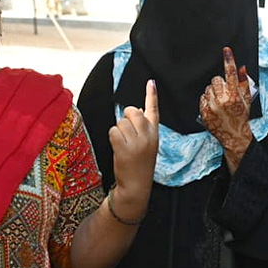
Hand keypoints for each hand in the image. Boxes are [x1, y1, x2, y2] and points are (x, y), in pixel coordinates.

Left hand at [109, 79, 158, 218]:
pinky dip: (112, 137)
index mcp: (155, 134)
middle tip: (126, 132)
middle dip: (125, 118)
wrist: (137, 185)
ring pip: (120, 122)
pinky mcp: (125, 147)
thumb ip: (143, 128)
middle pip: (132, 112)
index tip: (151, 82)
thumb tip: (134, 110)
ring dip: (118, 131)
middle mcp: (148, 136)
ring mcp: (137, 142)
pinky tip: (118, 147)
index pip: (154, 110)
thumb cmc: (140, 164)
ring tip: (123, 145)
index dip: (152, 95)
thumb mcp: (148, 145)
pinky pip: (113, 131)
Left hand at [200, 47, 253, 172]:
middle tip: (225, 92)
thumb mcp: (247, 100)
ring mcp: (211, 107)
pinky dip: (207, 100)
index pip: (231, 74)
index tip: (226, 50)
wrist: (233, 135)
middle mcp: (222, 101)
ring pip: (208, 88)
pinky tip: (214, 107)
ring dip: (213, 92)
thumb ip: (244, 83)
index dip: (229, 60)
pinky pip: (202, 98)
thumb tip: (242, 68)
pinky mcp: (204, 112)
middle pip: (216, 80)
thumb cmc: (241, 117)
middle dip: (220, 84)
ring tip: (220, 102)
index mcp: (235, 96)